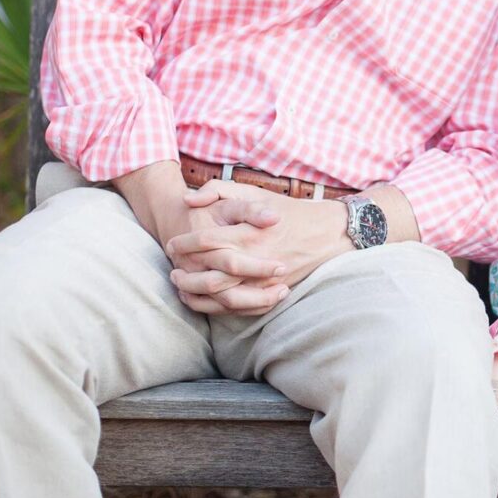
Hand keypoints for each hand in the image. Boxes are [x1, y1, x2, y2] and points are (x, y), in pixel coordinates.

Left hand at [165, 181, 349, 314]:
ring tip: (182, 284)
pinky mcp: (269, 293)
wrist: (326, 233)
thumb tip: (189, 200)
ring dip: (195, 293)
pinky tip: (200, 299)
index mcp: (249, 233)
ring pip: (220, 296)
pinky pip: (237, 307)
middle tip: (172, 267)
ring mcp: (263, 281)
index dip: (183, 243)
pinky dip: (214, 306)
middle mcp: (255, 259)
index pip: (205, 242)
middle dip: (184, 274)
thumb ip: (219, 190)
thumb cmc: (286, 210)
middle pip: (208, 276)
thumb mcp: (253, 192)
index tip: (171, 243)